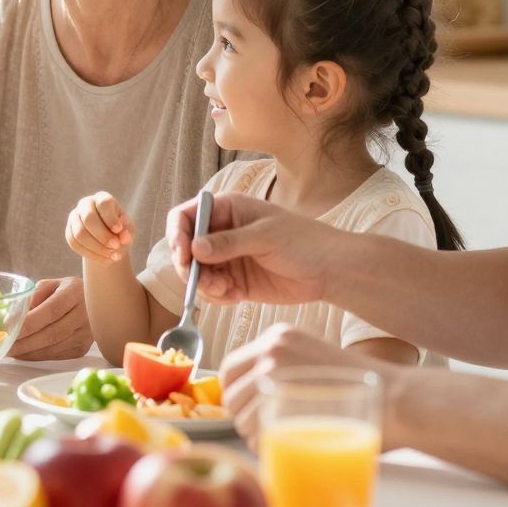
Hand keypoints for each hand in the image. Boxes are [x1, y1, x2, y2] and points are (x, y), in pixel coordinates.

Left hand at [10, 276, 92, 359]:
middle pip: (52, 333)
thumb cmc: (65, 292)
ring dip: (27, 351)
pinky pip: (55, 355)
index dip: (28, 323)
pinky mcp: (82, 349)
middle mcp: (85, 314)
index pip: (52, 310)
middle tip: (3, 344)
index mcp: (75, 292)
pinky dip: (35, 356)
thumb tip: (13, 317)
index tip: (8, 328)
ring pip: (53, 348)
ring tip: (9, 349)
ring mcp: (86, 334)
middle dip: (24, 342)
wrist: (91, 303)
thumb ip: (32, 297)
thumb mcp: (49, 285)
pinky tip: (22, 352)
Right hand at [65, 192, 133, 263]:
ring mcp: (74, 217)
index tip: (119, 230)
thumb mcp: (128, 230)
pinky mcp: (69, 231)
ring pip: (79, 234)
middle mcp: (85, 204)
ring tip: (112, 257)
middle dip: (102, 235)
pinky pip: (75, 244)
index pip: (103, 204)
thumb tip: (124, 237)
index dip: (110, 218)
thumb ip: (127, 232)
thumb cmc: (120, 230)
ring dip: (97, 248)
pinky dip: (91, 255)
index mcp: (102, 198)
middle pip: (88, 218)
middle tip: (116, 247)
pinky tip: (105, 260)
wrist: (108, 240)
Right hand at [167, 192, 342, 306]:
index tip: (183, 257)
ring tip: (227, 291)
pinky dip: (217, 296)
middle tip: (205, 282)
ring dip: (204, 285)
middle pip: (186, 248)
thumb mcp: (266, 237)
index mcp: (227, 209)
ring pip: (196, 273)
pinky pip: (212, 291)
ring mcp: (227, 258)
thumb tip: (195, 248)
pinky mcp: (235, 281)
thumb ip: (229, 243)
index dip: (177, 235)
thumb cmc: (303, 242)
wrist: (330, 270)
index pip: (186, 217)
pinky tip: (237, 297)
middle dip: (189, 267)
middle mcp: (222, 232)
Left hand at [221, 322, 379, 445]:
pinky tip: (288, 446)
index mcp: (278, 337)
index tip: (248, 410)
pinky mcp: (283, 397)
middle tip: (267, 430)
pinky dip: (264, 446)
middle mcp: (271, 347)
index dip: (236, 396)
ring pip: (239, 415)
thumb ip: (284, 373)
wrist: (394, 398)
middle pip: (231, 394)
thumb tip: (256, 403)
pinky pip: (255, 432)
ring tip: (283, 438)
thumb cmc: (362, 390)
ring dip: (253, 434)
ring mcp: (275, 370)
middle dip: (243, 418)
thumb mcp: (315, 364)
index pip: (231, 368)